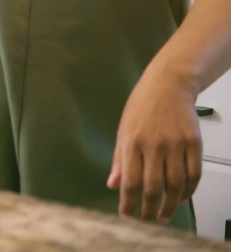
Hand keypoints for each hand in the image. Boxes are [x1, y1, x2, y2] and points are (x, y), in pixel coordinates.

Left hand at [108, 66, 201, 223]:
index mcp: (131, 141)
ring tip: (163, 216)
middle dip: (148, 210)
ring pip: (175, 186)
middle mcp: (154, 144)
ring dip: (170, 206)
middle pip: (153, 188)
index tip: (127, 218)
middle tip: (146, 224)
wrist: (169, 84)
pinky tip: (181, 198)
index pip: (129, 181)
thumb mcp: (123, 128)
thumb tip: (113, 185)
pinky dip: (189, 191)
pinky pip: (194, 175)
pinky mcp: (194, 143)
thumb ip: (119, 159)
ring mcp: (176, 144)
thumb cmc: (142, 106)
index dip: (129, 204)